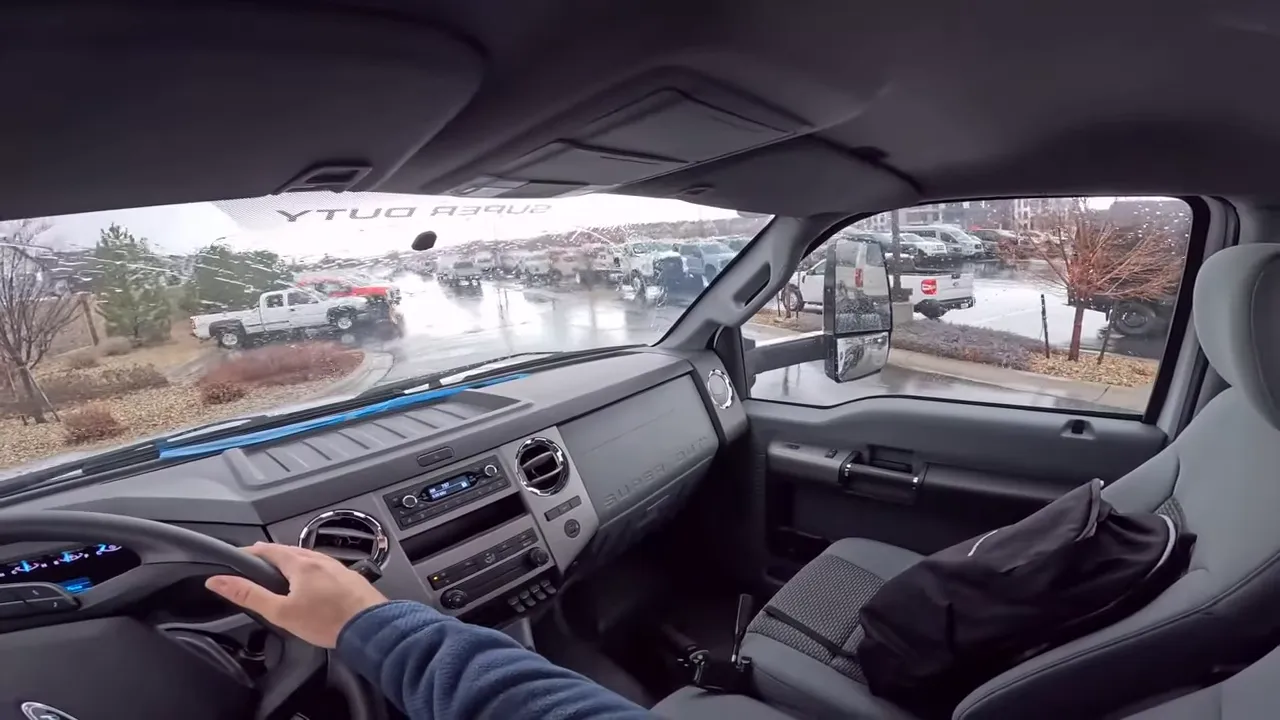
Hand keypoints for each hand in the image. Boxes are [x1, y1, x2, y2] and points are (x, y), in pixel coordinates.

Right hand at [205, 542, 387, 647]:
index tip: (239, 556)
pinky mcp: (348, 578)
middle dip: (271, 557)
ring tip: (280, 574)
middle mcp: (320, 560)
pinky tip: (311, 585)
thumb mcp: (280, 612)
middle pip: (289, 552)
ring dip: (291, 563)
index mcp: (300, 563)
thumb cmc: (328, 621)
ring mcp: (336, 567)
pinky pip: (323, 568)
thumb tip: (219, 581)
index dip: (251, 552)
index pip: (268, 549)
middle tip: (257, 565)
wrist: (370, 626)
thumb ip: (249, 595)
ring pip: (308, 559)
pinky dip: (309, 572)